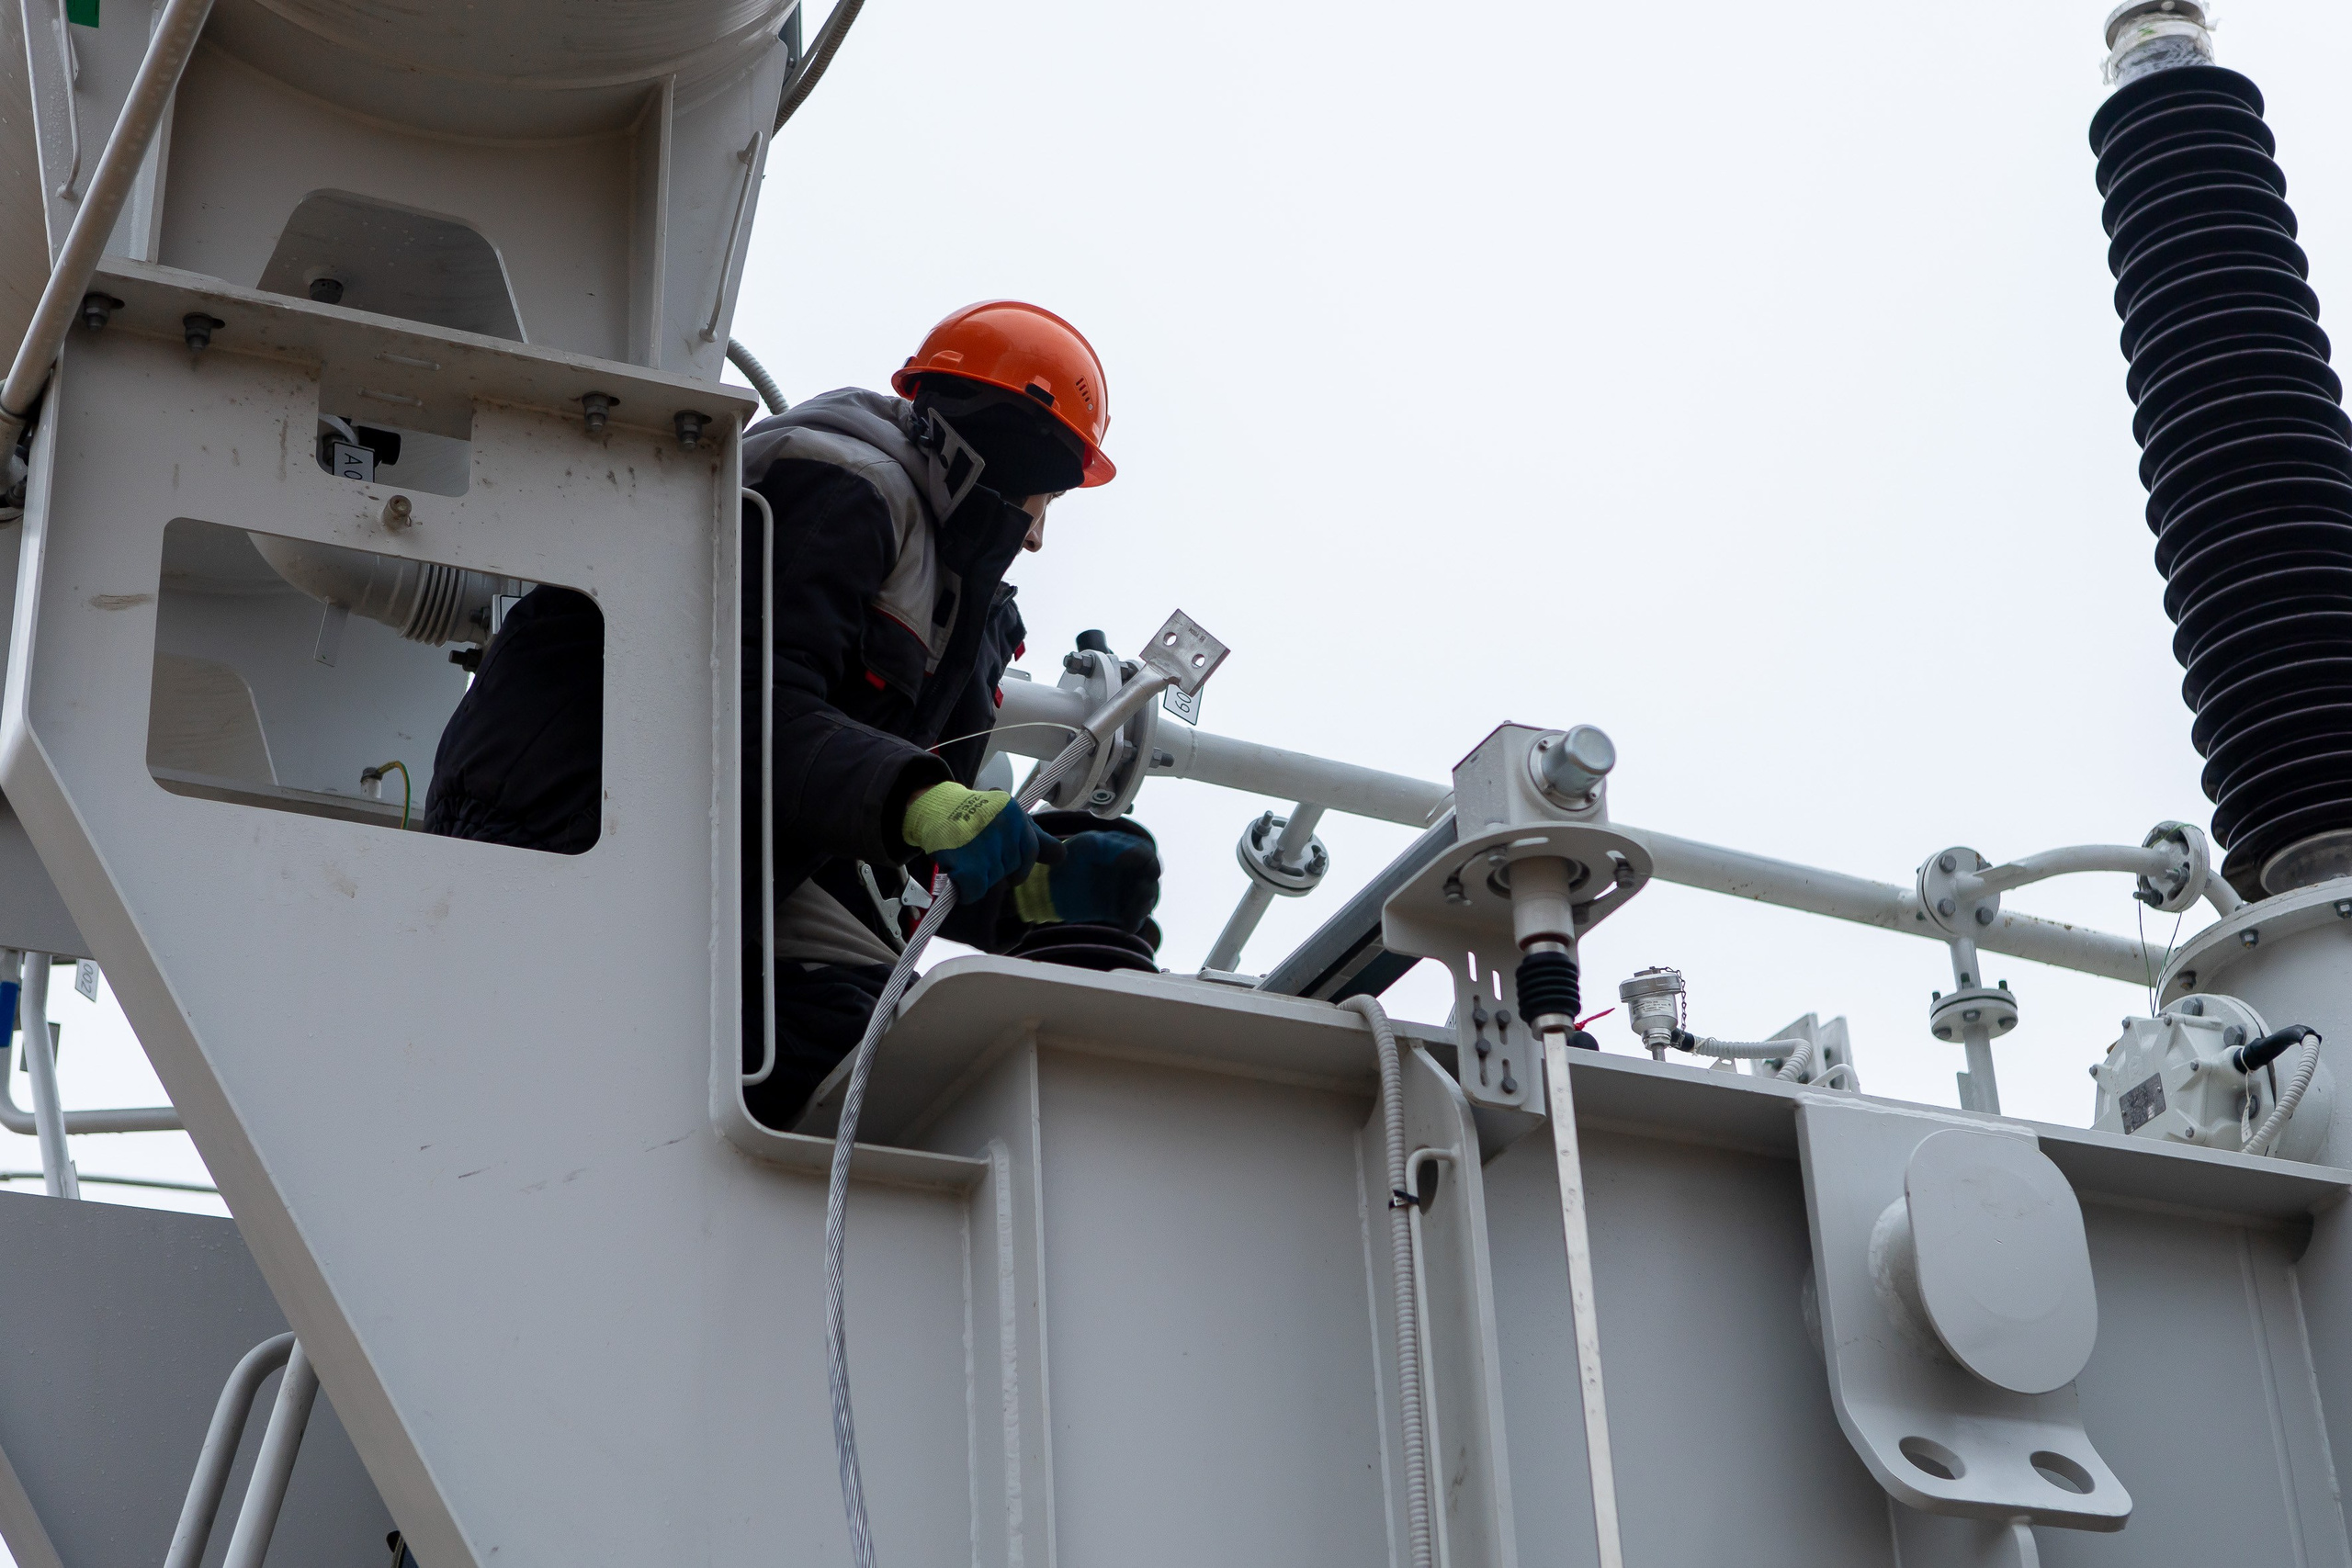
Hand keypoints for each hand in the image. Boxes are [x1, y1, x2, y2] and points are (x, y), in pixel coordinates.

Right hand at [902, 783, 1059, 901]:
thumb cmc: (972, 816)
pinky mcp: (970, 865)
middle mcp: (1004, 827)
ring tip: (965, 855)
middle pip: (1012, 868)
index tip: (1002, 859)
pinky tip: (957, 872)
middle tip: (975, 850)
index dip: (1016, 860)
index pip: (1030, 851)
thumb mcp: (1007, 819)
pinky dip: (966, 890)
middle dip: (995, 867)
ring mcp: (987, 845)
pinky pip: (976, 891)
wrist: (933, 809)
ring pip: (994, 880)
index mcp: (1015, 813)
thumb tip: (1062, 857)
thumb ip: (1036, 839)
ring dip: (979, 876)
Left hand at [1013, 830, 1160, 930]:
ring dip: (1144, 907)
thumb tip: (1141, 856)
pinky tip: (1127, 926)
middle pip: (1151, 880)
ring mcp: (1124, 890)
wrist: (1048, 887)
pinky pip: (1133, 917)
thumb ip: (1115, 846)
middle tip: (1143, 898)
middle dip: (1150, 889)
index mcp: (1123, 849)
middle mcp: (1128, 870)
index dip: (1151, 863)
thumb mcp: (1089, 845)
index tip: (1150, 872)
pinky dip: (1134, 921)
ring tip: (1135, 914)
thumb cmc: (1067, 859)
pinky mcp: (1117, 910)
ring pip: (1146, 899)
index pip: (1147, 854)